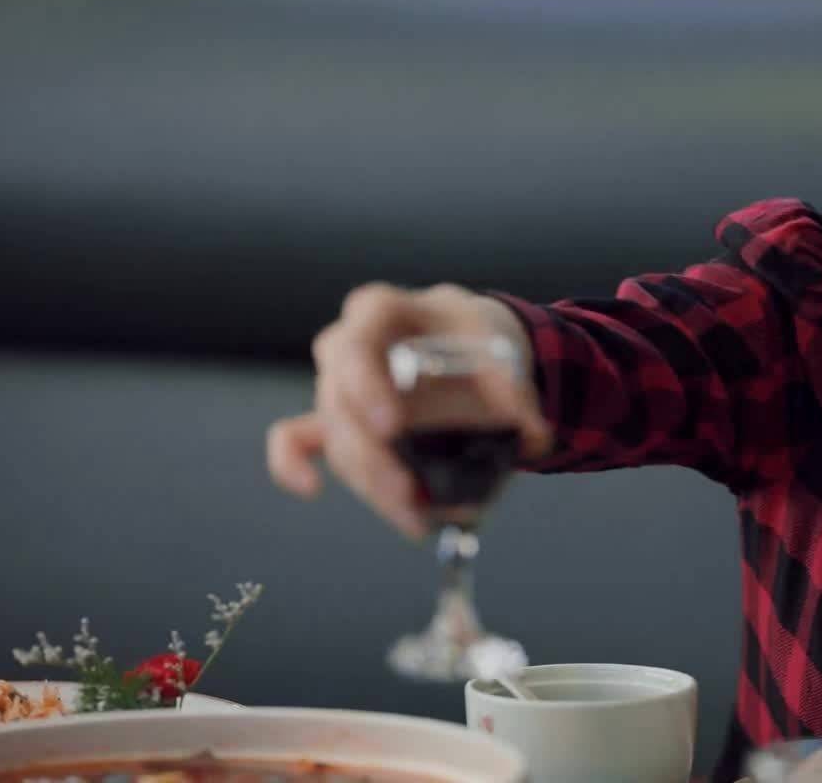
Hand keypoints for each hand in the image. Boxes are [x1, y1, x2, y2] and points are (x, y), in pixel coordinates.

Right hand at [266, 283, 548, 538]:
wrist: (478, 351)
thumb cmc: (482, 343)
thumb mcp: (503, 352)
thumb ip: (514, 389)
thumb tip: (529, 435)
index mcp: (391, 309)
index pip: (366, 320)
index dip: (367, 376)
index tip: (390, 425)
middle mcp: (354, 341)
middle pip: (339, 389)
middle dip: (367, 449)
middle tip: (403, 489)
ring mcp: (340, 383)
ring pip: (332, 430)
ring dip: (366, 477)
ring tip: (409, 512)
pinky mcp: (339, 419)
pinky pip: (295, 436)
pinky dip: (292, 461)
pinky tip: (310, 487)